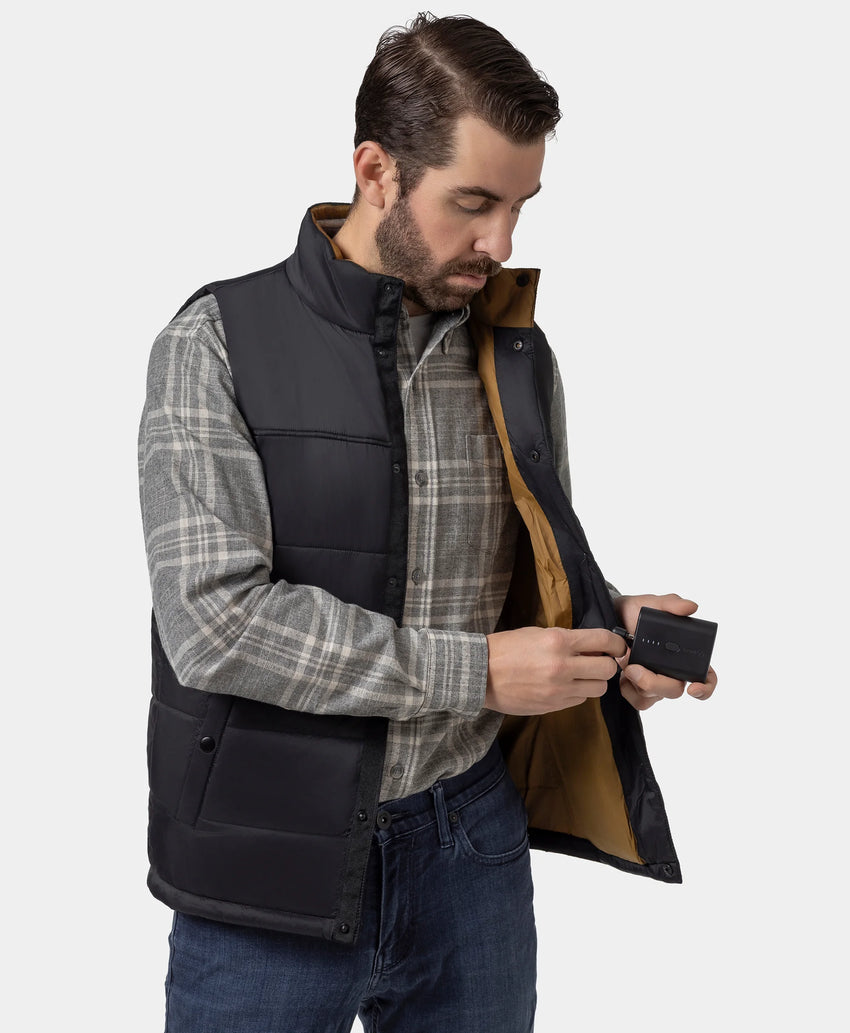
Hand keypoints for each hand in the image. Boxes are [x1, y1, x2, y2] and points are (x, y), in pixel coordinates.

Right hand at [485, 625, 626, 715]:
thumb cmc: (505, 649)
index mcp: (558, 641)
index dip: (617, 643)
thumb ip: (566, 639)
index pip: (604, 640)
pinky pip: (580, 700)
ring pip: (598, 689)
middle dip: (607, 664)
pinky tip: (565, 686)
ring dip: (594, 681)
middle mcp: (562, 666)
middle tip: (598, 661)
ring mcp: (558, 689)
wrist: (479, 674)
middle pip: (607, 669)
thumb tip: (592, 647)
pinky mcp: (553, 706)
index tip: (618, 646)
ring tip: (580, 675)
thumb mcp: (537, 633)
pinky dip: (578, 693)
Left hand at [613, 593, 718, 710]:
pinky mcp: (638, 689)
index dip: (706, 687)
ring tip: (625, 663)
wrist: (610, 618)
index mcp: (685, 654)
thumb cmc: (635, 611)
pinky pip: (638, 701)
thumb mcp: (651, 602)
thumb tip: (690, 607)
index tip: (693, 688)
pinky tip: (622, 675)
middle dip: (654, 683)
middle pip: (674, 690)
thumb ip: (671, 603)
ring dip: (637, 684)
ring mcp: (656, 682)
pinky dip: (628, 690)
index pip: (707, 677)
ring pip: (655, 697)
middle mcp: (673, 672)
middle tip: (634, 668)